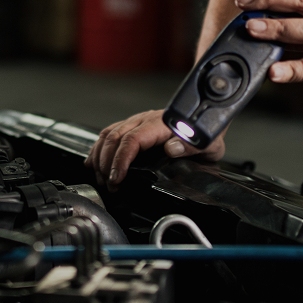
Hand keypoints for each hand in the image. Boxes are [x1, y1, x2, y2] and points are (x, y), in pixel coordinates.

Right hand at [85, 109, 224, 189]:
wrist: (206, 117)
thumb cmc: (206, 133)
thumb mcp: (208, 143)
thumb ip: (192, 145)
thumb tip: (172, 148)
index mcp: (161, 124)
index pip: (133, 139)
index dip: (121, 159)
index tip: (116, 177)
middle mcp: (145, 120)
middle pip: (115, 137)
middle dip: (106, 163)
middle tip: (109, 185)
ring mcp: (137, 121)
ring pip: (108, 134)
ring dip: (100, 157)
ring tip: (101, 178)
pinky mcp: (132, 125)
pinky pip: (109, 133)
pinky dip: (98, 149)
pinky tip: (94, 163)